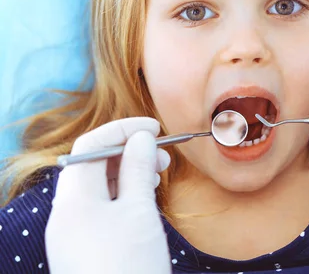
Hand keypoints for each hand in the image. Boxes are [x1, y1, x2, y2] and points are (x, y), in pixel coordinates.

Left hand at [46, 118, 171, 273]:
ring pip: (97, 187)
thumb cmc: (130, 266)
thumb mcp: (139, 212)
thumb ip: (137, 170)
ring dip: (127, 173)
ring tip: (158, 174)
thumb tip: (140, 138)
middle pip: (92, 165)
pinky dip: (123, 196)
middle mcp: (66, 213)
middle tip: (162, 155)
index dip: (123, 129)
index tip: (155, 128)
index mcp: (72, 199)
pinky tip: (144, 200)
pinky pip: (100, 210)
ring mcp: (73, 233)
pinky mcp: (84, 248)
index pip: (91, 145)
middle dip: (127, 152)